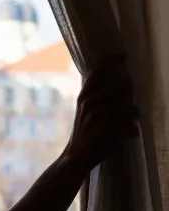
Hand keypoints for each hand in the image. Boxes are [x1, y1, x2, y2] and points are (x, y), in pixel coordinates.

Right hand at [63, 55, 138, 170]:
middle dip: (131, 96)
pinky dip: (132, 130)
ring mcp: (96, 113)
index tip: (123, 54)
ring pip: (128, 106)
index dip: (110, 61)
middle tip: (132, 106)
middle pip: (120, 88)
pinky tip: (132, 135)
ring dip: (134, 115)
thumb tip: (123, 88)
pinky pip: (129, 122)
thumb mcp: (88, 113)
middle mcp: (89, 101)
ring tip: (133, 123)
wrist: (77, 156)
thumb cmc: (86, 135)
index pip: (97, 73)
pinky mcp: (106, 126)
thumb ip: (100, 100)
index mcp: (84, 96)